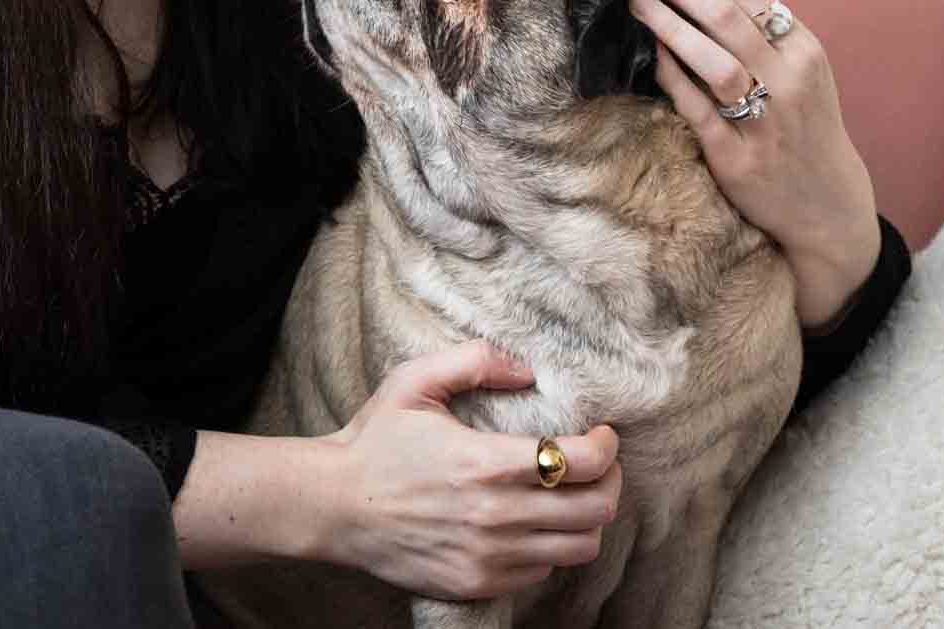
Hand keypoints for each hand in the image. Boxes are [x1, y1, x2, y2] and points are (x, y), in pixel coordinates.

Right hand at [316, 341, 622, 602]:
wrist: (333, 507)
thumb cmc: (375, 440)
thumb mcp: (413, 381)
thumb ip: (473, 361)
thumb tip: (526, 370)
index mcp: (484, 462)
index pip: (582, 462)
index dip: (607, 447)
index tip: (602, 434)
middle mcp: (494, 515)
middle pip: (596, 510)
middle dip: (610, 481)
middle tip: (599, 464)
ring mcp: (488, 556)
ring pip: (578, 547)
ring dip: (587, 519)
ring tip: (573, 496)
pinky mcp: (477, 583)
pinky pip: (542, 571)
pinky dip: (550, 547)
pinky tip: (533, 522)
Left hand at [622, 0, 881, 327]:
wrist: (827, 203)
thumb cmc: (798, 125)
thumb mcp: (796, 71)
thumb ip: (754, 33)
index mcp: (802, 48)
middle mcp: (790, 77)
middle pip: (725, 13)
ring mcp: (768, 118)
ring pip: (715, 59)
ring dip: (669, 23)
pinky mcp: (740, 156)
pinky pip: (700, 108)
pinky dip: (673, 77)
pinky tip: (646, 54)